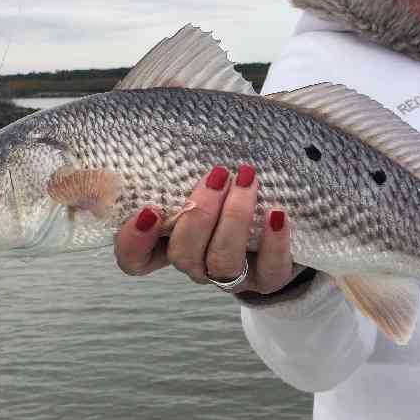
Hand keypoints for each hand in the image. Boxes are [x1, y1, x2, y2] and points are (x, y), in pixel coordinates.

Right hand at [113, 164, 295, 293]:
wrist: (285, 226)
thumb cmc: (231, 194)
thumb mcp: (204, 184)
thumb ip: (183, 176)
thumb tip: (174, 140)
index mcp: (173, 246)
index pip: (136, 259)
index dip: (134, 242)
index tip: (148, 209)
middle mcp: (198, 265)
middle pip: (183, 255)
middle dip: (198, 214)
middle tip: (217, 175)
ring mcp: (232, 277)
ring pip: (223, 261)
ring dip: (234, 218)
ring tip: (246, 180)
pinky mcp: (269, 280)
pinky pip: (269, 269)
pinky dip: (273, 241)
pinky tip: (276, 213)